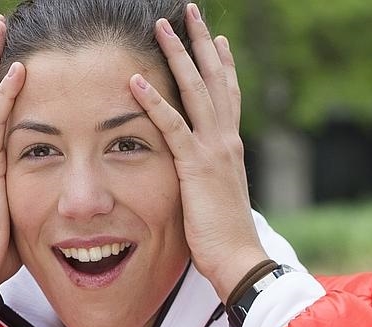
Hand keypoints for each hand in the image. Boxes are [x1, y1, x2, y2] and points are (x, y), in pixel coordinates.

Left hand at [129, 4, 268, 300]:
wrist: (237, 257)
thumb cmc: (223, 230)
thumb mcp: (217, 191)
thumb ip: (208, 170)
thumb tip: (199, 163)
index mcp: (230, 144)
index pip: (227, 93)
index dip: (221, 63)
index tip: (214, 38)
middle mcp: (226, 138)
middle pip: (214, 79)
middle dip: (201, 42)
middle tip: (190, 11)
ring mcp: (213, 149)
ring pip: (196, 90)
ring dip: (178, 55)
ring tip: (164, 25)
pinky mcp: (195, 166)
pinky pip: (171, 126)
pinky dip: (153, 102)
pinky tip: (134, 81)